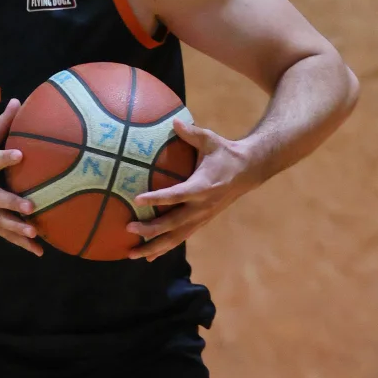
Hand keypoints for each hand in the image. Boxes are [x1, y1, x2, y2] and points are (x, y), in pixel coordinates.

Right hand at [0, 99, 41, 256]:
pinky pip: (4, 234)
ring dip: (17, 229)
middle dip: (12, 203)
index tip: (20, 155)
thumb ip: (0, 125)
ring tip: (34, 234)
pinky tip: (38, 251)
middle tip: (30, 207)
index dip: (6, 157)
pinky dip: (21, 243)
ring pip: (1, 220)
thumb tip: (18, 100)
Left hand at [127, 120, 258, 260]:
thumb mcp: (211, 140)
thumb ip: (192, 133)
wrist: (249, 171)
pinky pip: (181, 237)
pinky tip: (149, 256)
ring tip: (131, 254)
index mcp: (203, 186)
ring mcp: (202, 217)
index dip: (158, 198)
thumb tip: (174, 121)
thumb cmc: (226, 153)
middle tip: (128, 227)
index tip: (137, 199)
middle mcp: (202, 207)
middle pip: (173, 223)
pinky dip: (165, 247)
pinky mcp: (202, 222)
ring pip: (176, 237)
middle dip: (151, 229)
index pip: (177, 195)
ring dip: (154, 247)